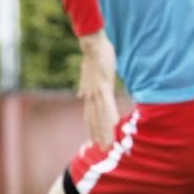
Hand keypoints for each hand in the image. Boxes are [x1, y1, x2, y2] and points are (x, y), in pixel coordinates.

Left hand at [77, 30, 118, 147]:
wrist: (92, 43)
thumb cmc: (93, 55)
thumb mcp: (87, 73)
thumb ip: (84, 85)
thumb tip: (80, 94)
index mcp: (88, 94)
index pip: (90, 116)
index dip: (92, 130)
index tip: (94, 141)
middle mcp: (90, 95)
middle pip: (94, 120)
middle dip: (99, 135)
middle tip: (102, 150)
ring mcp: (96, 92)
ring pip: (101, 116)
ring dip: (104, 131)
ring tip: (108, 143)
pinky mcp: (103, 86)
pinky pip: (107, 104)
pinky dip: (110, 116)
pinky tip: (114, 125)